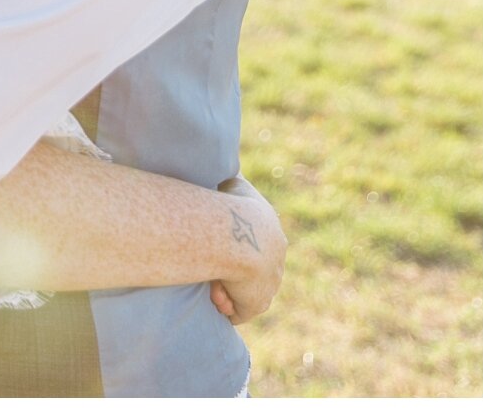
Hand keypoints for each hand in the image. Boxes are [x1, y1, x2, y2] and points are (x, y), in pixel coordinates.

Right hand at [211, 175, 286, 324]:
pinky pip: (239, 309)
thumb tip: (226, 172)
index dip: (233, 246)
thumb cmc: (226, 205)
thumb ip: (232, 183)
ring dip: (225, 289)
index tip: (213, 245)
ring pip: (245, 290)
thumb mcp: (232, 184)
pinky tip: (209, 296)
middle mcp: (276, 259)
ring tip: (206, 283)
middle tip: (207, 267)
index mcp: (271, 231)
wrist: (232, 235)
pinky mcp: (258, 303)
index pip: (254, 243)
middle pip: (251, 270)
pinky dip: (225, 305)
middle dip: (229, 270)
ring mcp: (270, 283)